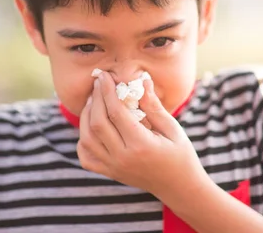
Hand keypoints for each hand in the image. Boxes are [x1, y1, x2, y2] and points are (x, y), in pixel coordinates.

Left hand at [77, 72, 209, 199]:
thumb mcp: (172, 128)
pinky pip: (86, 157)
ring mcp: (113, 168)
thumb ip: (154, 106)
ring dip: (86, 116)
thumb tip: (142, 81)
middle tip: (98, 83)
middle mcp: (123, 158)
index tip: (105, 76)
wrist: (178, 187)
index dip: (108, 91)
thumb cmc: (180, 154)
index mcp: (141, 145)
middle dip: (95, 99)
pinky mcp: (110, 173)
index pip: (116, 113)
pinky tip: (91, 126)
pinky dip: (83, 140)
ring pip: (87, 139)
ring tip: (94, 100)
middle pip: (98, 123)